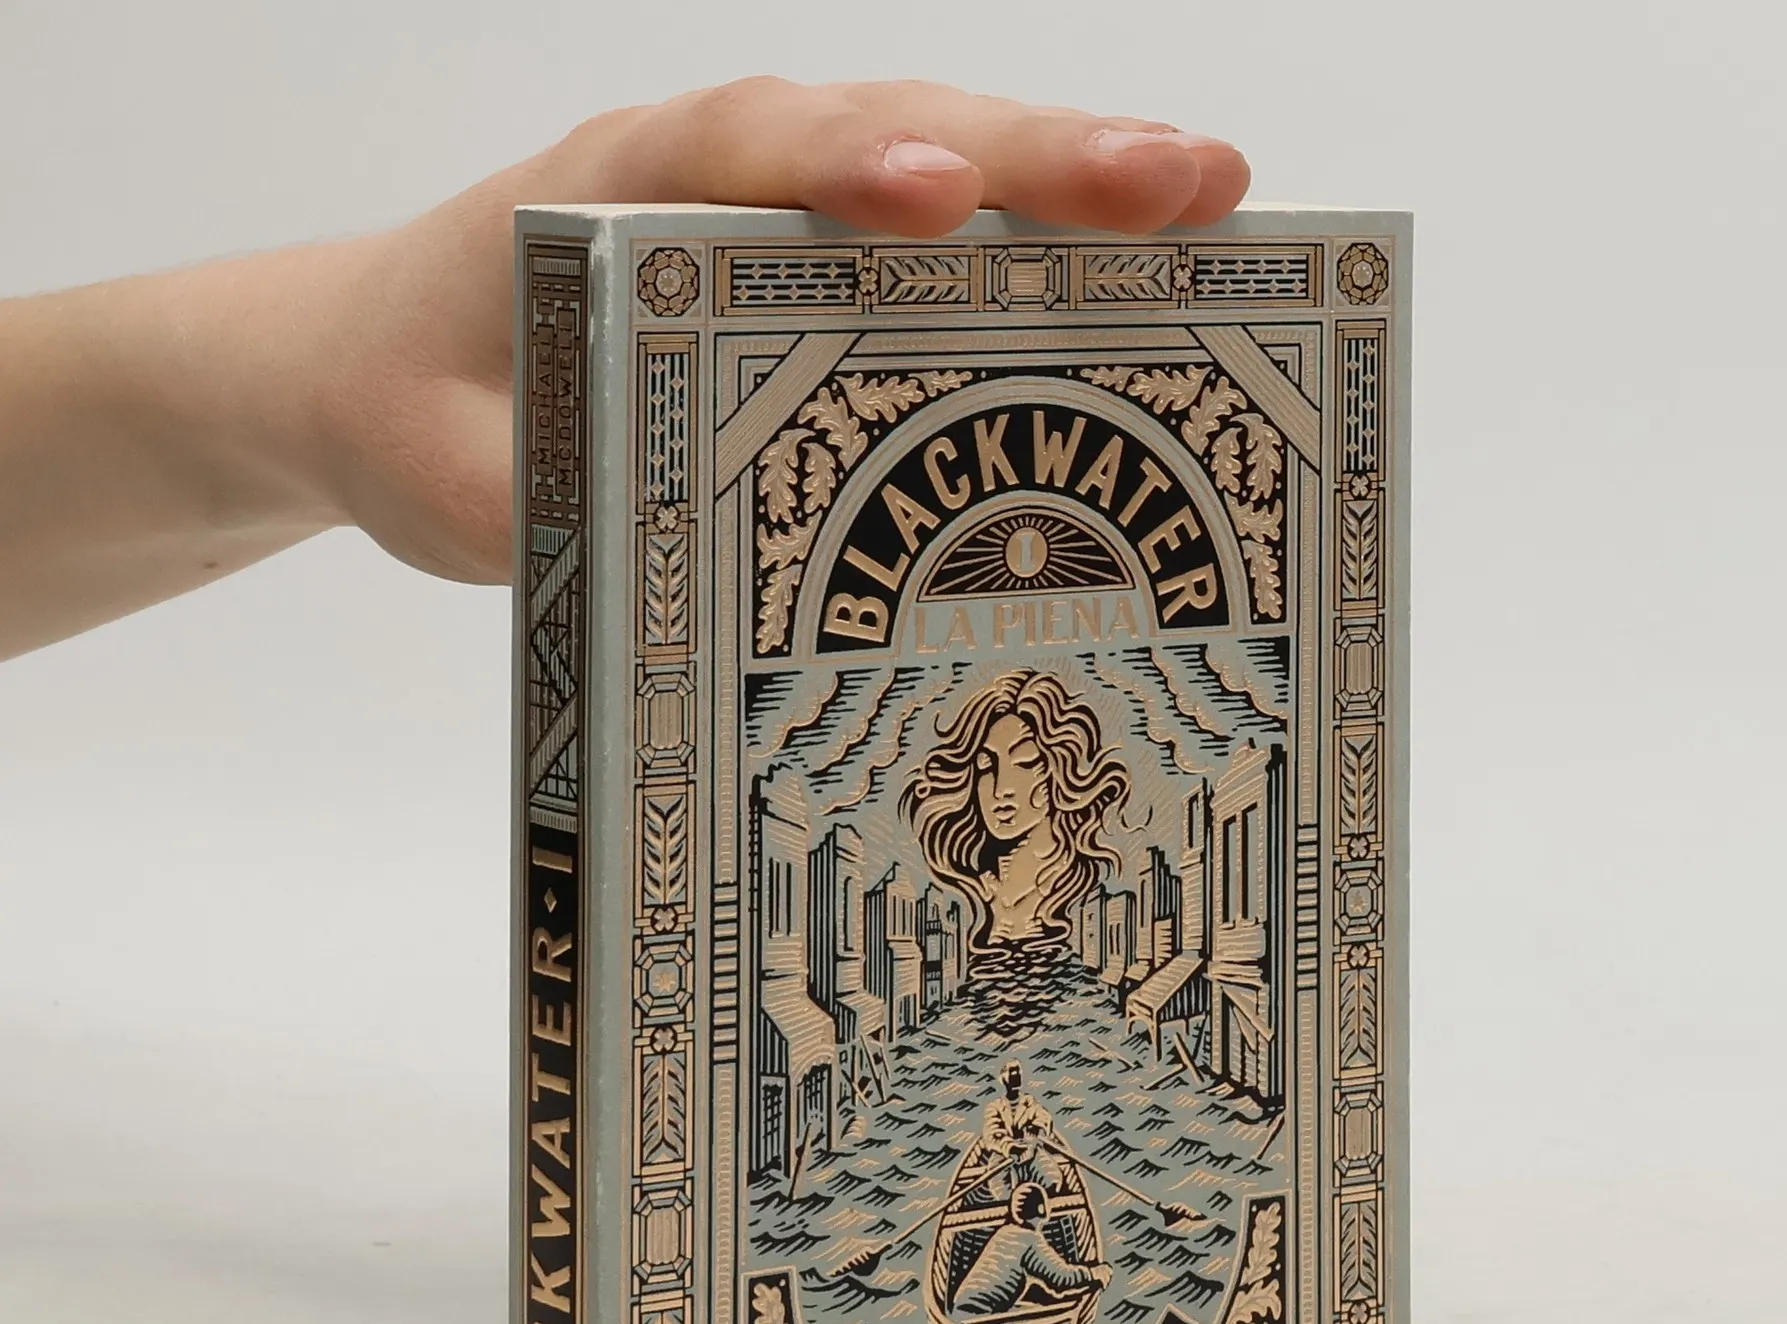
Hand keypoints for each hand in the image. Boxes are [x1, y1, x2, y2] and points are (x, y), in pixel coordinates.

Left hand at [317, 80, 1249, 584]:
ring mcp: (782, 203)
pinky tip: (1159, 259)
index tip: (946, 203)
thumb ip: (548, 501)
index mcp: (617, 195)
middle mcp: (717, 169)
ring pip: (947, 156)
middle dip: (1037, 159)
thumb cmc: (422, 412)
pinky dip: (1050, 239)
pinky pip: (949, 231)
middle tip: (1184, 188)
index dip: (850, 172)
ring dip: (1080, 177)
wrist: (381, 364)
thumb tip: (687, 543)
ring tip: (1221, 202)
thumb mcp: (459, 486)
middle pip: (894, 132)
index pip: (745, 154)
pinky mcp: (821, 256)